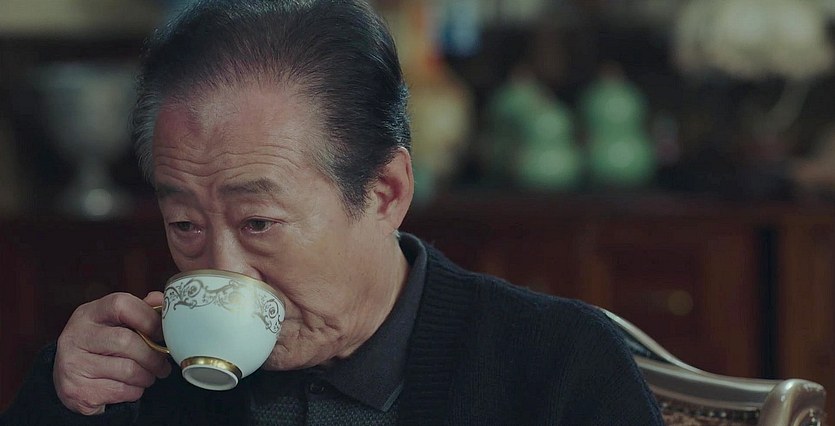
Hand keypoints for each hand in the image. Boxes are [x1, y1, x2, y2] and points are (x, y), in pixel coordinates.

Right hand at [53, 292, 171, 414]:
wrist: (68, 381)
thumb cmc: (100, 347)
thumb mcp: (113, 323)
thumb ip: (138, 310)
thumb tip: (161, 300)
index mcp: (88, 314)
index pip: (121, 305)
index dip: (148, 318)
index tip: (162, 333)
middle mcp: (76, 336)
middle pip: (127, 341)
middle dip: (153, 356)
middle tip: (162, 364)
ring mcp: (73, 364)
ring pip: (128, 370)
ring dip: (147, 376)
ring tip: (149, 375)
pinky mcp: (78, 391)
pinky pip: (122, 391)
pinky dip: (135, 391)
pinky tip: (132, 387)